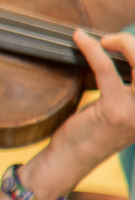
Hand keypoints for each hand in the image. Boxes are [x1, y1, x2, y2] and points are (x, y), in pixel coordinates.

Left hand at [30, 30, 134, 194]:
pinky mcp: (115, 111)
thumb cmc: (89, 131)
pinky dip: (94, 50)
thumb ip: (127, 86)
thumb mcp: (118, 106)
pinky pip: (107, 71)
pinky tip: (81, 39)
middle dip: (133, 44)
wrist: (70, 159)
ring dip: (123, 44)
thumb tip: (123, 52)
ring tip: (103, 41)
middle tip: (111, 40)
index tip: (122, 42)